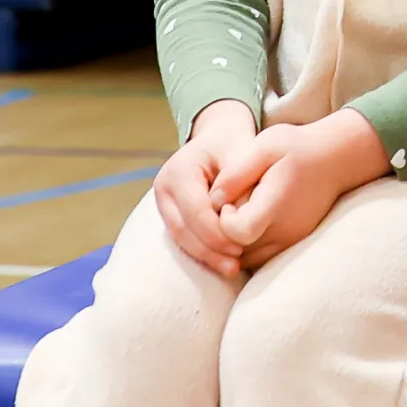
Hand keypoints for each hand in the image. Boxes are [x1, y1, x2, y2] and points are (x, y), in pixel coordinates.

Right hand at [155, 100, 257, 277]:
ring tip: (232, 269)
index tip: (240, 245)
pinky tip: (222, 263)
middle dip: (210, 250)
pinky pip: (184, 237)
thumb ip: (240, 180)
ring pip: (180, 237)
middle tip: (236, 265)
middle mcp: (164, 187)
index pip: (195, 209)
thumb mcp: (242, 152)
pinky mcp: (170, 214)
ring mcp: (163, 202)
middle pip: (183, 227)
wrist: (220, 136)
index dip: (216, 231)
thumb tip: (238, 214)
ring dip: (205, 256)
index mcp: (179, 169)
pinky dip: (203, 252)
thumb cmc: (235, 143)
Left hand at [210, 109, 390, 269]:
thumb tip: (212, 201)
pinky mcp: (293, 242)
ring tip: (239, 213)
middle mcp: (286, 228)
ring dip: (234, 243)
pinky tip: (249, 221)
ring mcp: (291, 239)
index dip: (224, 220)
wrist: (337, 158)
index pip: (239, 232)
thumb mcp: (265, 147)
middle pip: (238, 249)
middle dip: (224, 232)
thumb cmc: (299, 147)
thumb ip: (237, 174)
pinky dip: (248, 246)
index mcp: (277, 202)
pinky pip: (261, 257)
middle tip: (231, 205)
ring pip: (247, 258)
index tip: (229, 201)